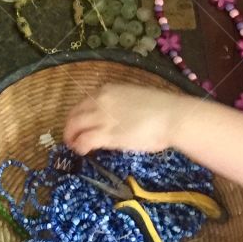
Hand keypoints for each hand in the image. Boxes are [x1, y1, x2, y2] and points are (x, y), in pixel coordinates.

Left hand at [64, 84, 184, 155]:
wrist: (172, 117)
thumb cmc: (162, 109)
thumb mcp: (134, 99)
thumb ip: (120, 106)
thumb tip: (117, 117)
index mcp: (108, 89)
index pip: (84, 102)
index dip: (79, 114)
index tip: (80, 123)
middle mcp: (100, 100)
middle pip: (75, 113)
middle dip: (70, 126)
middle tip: (71, 137)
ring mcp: (101, 117)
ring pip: (75, 126)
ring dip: (71, 137)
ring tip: (74, 146)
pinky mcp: (106, 134)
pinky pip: (84, 140)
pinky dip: (79, 146)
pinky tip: (81, 151)